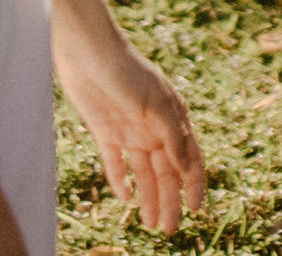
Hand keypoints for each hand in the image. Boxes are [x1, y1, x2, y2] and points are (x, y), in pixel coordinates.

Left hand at [57, 38, 204, 233]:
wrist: (86, 50)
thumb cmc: (127, 70)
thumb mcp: (156, 103)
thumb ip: (173, 136)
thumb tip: (187, 170)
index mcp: (173, 120)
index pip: (190, 159)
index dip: (194, 184)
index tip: (195, 209)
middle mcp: (154, 129)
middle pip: (166, 172)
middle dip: (169, 201)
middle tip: (167, 230)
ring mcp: (130, 131)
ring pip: (142, 173)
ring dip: (148, 197)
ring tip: (149, 223)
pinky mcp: (105, 131)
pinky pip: (115, 162)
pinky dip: (120, 179)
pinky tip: (124, 197)